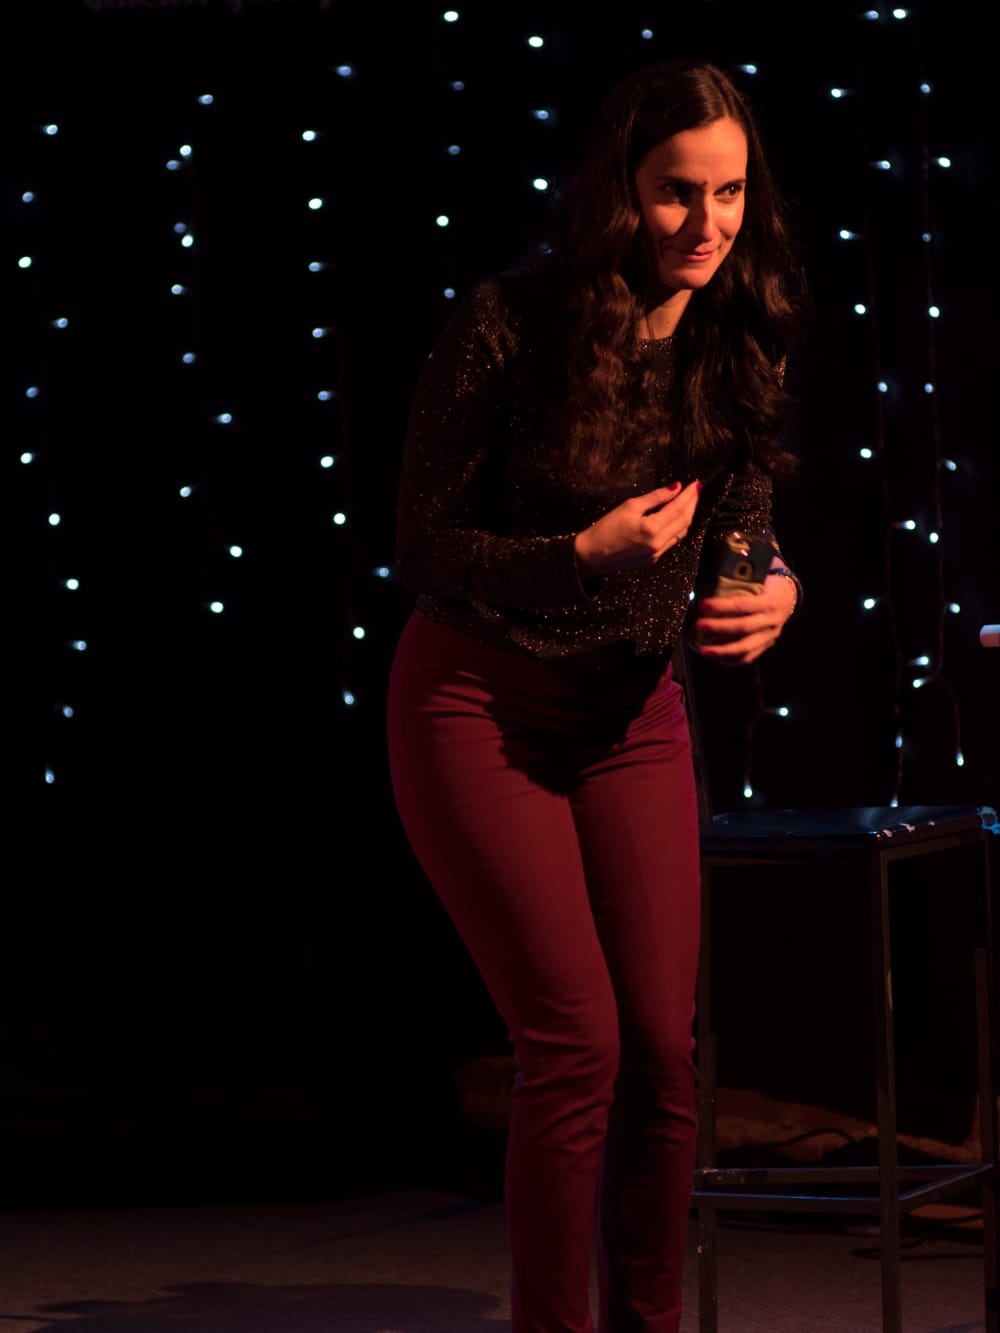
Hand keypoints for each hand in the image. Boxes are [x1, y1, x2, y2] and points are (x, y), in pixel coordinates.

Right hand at [574, 481, 700, 577]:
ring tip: (688, 501)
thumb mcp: (629, 506)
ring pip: (681, 533)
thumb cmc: (605, 529)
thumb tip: (675, 488)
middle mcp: (659, 543)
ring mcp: (657, 553)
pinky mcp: (654, 559)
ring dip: (687, 516)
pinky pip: (672, 541)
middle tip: (695, 490)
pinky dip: (678, 527)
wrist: (591, 555)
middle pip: (685, 521)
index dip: (690, 495)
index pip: (679, 509)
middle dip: (692, 504)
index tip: (696, 484)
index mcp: (652, 529)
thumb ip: (655, 497)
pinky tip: (676, 517)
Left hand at [693, 568, 797, 665]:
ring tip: (704, 650)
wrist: (789, 599)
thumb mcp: (759, 579)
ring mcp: (769, 636)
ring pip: (746, 648)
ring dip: (723, 651)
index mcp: (768, 601)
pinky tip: (716, 658)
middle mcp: (771, 621)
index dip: (722, 606)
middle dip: (719, 627)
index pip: (743, 605)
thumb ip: (740, 581)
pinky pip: (749, 657)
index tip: (703, 605)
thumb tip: (709, 580)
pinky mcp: (766, 646)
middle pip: (743, 627)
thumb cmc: (767, 586)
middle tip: (699, 625)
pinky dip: (731, 660)